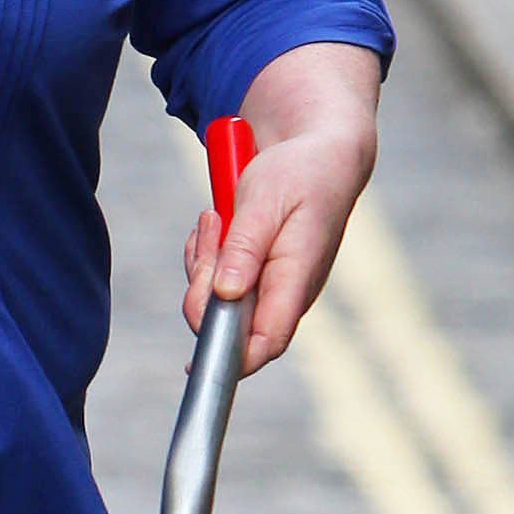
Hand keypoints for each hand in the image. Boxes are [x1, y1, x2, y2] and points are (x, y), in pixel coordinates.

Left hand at [181, 43, 380, 372]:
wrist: (319, 151)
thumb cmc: (299, 173)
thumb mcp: (265, 201)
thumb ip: (245, 249)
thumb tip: (227, 295)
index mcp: (296, 279)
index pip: (266, 342)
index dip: (231, 359)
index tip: (195, 363)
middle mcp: (286, 293)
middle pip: (228, 322)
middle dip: (203, 284)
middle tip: (212, 226)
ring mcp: (273, 286)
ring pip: (218, 301)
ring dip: (204, 263)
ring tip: (218, 216)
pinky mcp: (258, 275)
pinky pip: (218, 282)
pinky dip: (208, 255)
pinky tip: (219, 223)